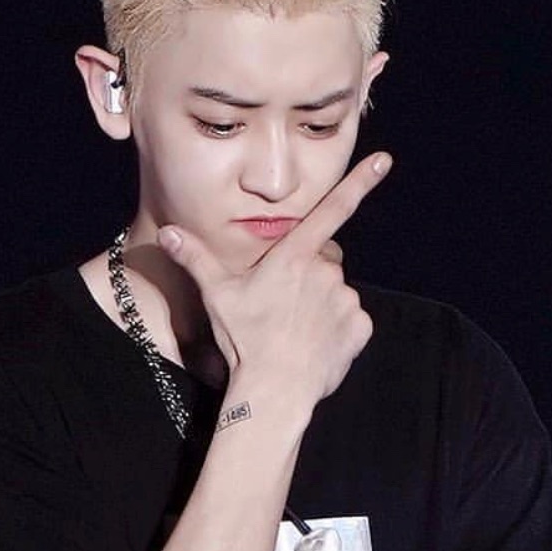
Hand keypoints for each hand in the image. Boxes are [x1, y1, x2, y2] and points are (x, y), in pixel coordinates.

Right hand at [159, 151, 391, 411]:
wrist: (275, 389)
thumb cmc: (245, 340)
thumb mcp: (218, 296)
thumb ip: (196, 259)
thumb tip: (167, 233)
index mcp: (295, 256)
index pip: (332, 209)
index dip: (359, 182)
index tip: (383, 161)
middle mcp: (326, 271)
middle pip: (324, 261)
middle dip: (309, 274)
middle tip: (282, 304)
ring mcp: (346, 299)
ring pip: (337, 292)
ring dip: (321, 305)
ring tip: (294, 330)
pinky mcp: (359, 327)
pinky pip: (352, 321)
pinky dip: (338, 330)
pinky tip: (314, 344)